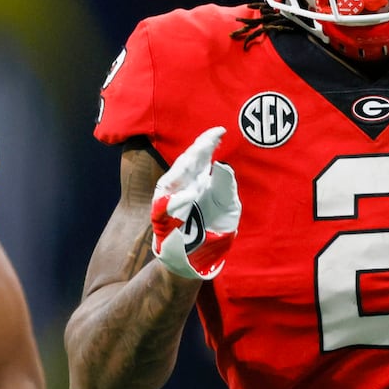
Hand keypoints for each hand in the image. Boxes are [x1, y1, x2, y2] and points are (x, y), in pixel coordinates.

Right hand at [151, 126, 240, 279]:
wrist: (199, 257)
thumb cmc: (213, 226)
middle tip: (211, 136)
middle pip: (188, 161)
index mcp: (199, 179)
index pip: (202, 156)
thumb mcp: (227, 204)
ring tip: (202, 151)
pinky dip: (177, 199)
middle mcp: (184, 184)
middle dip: (199, 148)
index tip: (221, 131)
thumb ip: (226, 186)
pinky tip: (191, 194)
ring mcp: (171, 198)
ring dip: (188, 165)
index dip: (209, 142)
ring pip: (175, 176)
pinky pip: (166, 203)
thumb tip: (223, 165)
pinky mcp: (161, 216)